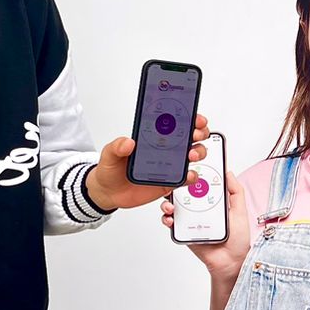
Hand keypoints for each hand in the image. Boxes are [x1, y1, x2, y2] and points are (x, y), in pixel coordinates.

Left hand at [85, 115, 209, 211]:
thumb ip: (117, 146)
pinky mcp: (171, 181)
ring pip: (193, 154)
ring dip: (198, 151)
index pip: (175, 121)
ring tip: (190, 154)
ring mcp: (170, 164)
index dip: (188, 116)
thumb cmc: (111, 169)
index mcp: (153, 136)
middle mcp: (166, 148)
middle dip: (199, 131)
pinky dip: (191, 176)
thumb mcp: (110, 154)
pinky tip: (187, 174)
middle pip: (191, 135)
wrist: (109, 192)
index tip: (193, 116)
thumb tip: (128, 142)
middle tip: (195, 133)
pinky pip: (186, 178)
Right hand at [160, 170, 249, 277]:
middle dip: (175, 188)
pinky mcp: (184, 232)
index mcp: (212, 202)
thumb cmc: (238, 239)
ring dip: (167, 204)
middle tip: (175, 186)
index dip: (193, 177)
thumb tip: (228, 173)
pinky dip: (167, 219)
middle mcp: (200, 210)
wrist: (231, 262)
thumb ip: (236, 192)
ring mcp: (190, 221)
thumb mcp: (240, 211)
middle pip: (183, 194)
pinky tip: (170, 218)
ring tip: (170, 206)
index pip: (200, 185)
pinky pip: (172, 224)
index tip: (189, 169)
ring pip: (173, 208)